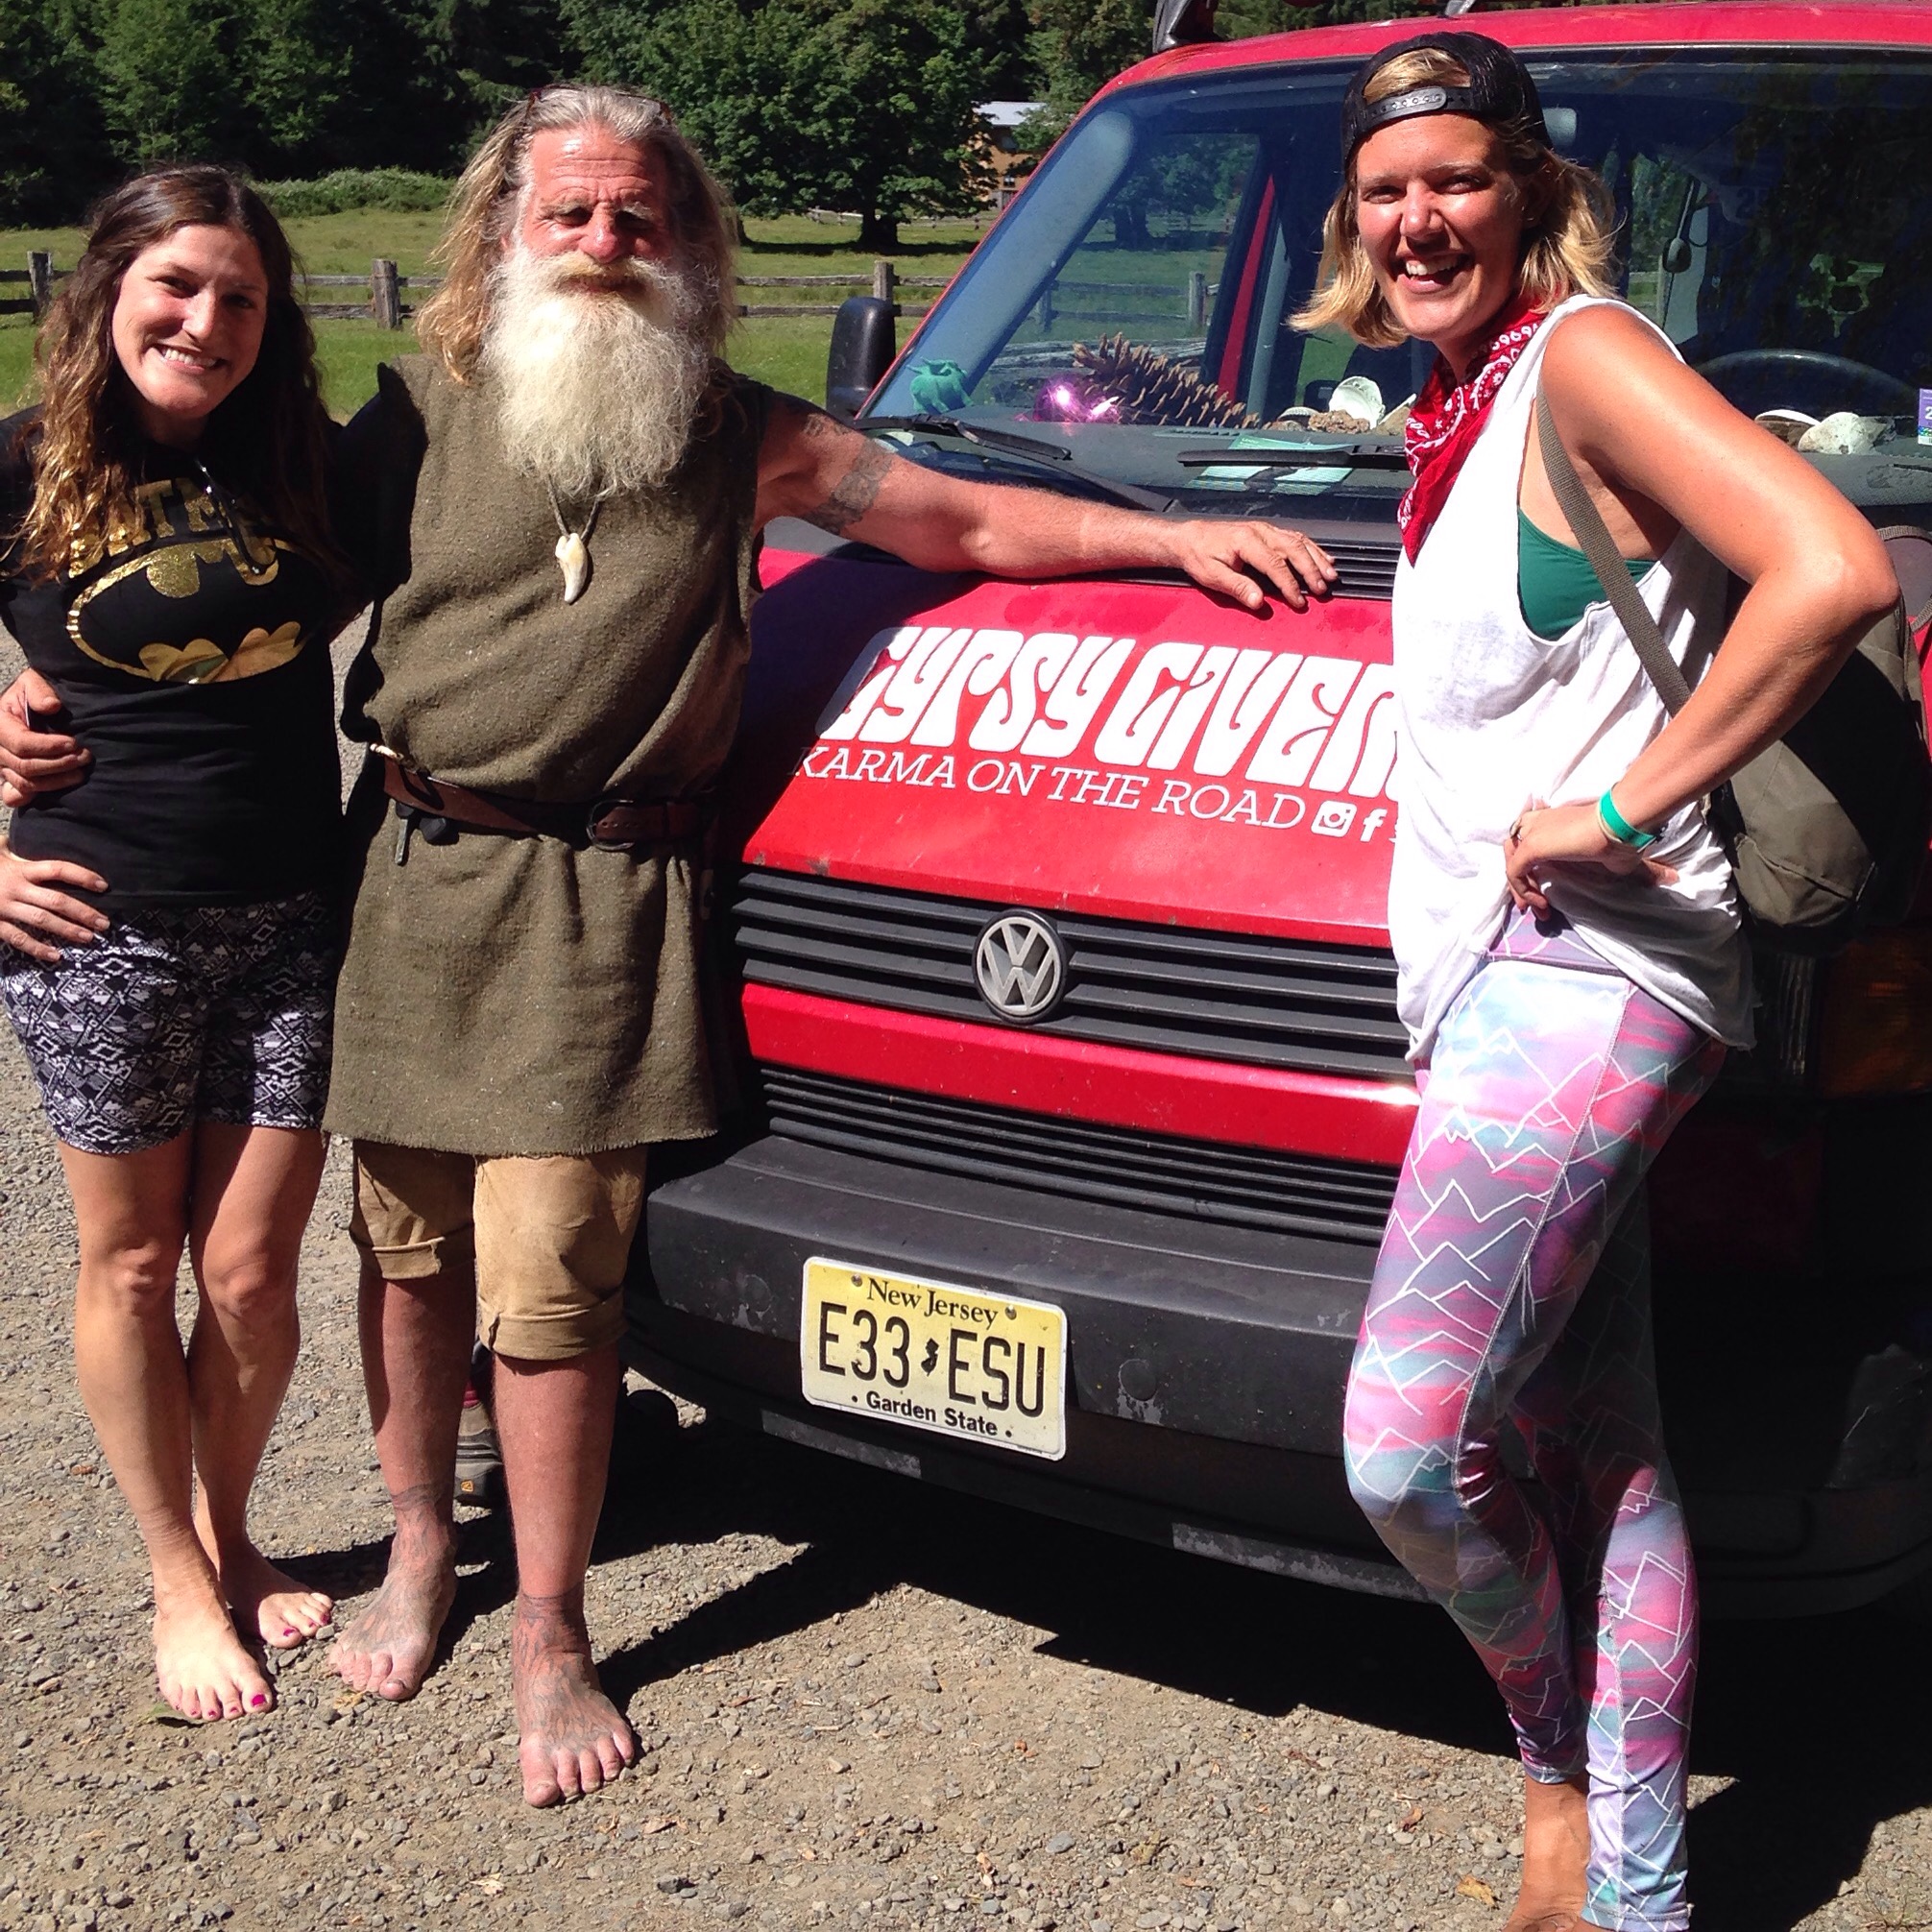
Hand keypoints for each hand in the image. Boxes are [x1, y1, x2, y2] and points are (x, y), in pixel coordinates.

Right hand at [0, 669, 90, 808]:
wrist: (29, 704)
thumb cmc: (33, 693)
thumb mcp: (34, 682)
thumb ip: (40, 691)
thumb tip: (51, 706)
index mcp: (0, 724)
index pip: (22, 744)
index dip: (49, 747)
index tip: (74, 744)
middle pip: (25, 766)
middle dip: (58, 764)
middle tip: (84, 758)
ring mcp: (1, 765)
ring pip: (25, 783)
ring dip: (55, 781)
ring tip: (80, 773)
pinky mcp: (9, 777)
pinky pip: (15, 795)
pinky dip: (30, 798)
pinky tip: (54, 791)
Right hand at [0, 836, 108, 962]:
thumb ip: (11, 846)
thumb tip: (24, 836)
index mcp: (19, 868)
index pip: (58, 869)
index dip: (82, 876)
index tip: (104, 885)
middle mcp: (15, 887)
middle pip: (57, 900)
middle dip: (84, 912)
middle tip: (105, 923)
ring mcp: (4, 907)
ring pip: (42, 921)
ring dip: (68, 930)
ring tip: (89, 938)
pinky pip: (17, 938)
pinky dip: (37, 948)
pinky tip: (56, 955)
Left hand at [1166, 520, 1337, 612]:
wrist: (1190, 538)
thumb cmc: (1199, 556)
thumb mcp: (1212, 576)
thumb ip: (1237, 588)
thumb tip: (1259, 602)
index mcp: (1246, 541)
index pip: (1275, 565)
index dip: (1290, 585)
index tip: (1299, 601)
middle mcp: (1260, 531)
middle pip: (1294, 550)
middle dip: (1311, 571)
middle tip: (1322, 589)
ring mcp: (1265, 529)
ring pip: (1299, 541)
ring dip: (1317, 558)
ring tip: (1331, 575)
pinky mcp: (1268, 531)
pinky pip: (1296, 537)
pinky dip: (1312, 548)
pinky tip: (1324, 558)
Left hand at [1504, 801, 1678, 915]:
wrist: (1619, 825)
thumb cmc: (1623, 837)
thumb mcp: (1623, 857)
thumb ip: (1636, 868)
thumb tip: (1672, 878)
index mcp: (1554, 821)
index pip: (1529, 838)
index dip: (1531, 864)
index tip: (1541, 889)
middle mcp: (1538, 823)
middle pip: (1514, 850)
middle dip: (1521, 879)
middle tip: (1534, 905)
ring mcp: (1532, 833)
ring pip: (1512, 862)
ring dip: (1521, 889)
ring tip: (1538, 909)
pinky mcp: (1531, 846)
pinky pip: (1514, 872)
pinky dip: (1523, 890)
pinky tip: (1542, 904)